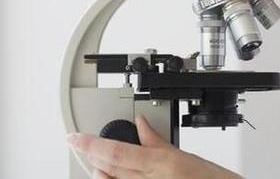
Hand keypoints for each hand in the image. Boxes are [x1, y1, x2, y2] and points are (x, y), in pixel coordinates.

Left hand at [66, 115, 241, 178]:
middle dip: (90, 156)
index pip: (116, 153)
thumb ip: (160, 142)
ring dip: (98, 173)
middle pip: (108, 170)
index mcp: (163, 165)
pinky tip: (109, 175)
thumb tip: (142, 124)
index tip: (74, 137)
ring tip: (91, 161)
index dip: (91, 145)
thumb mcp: (188, 157)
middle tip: (77, 144)